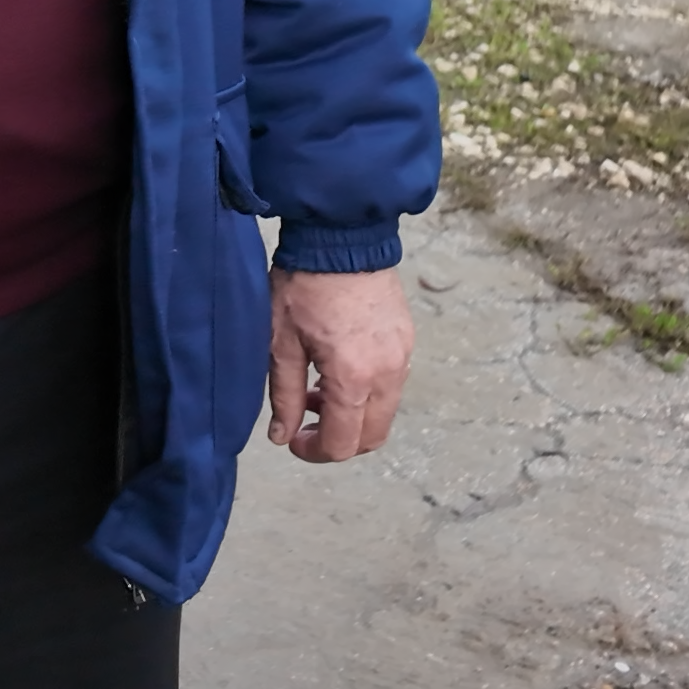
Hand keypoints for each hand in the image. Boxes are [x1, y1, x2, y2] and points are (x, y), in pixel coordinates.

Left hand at [267, 264, 413, 463]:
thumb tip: (281, 437)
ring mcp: (402, 356)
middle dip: (338, 440)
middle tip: (305, 423)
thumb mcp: (281, 342)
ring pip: (384, 412)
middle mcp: (387, 373)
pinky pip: (392, 384)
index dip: (315, 452)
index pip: (343, 443)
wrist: (341, 236)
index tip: (293, 441)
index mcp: (354, 377)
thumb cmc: (304, 285)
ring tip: (316, 389)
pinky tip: (337, 369)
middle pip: (372, 436)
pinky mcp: (406, 340)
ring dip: (353, 416)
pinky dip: (368, 392)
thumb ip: (283, 396)